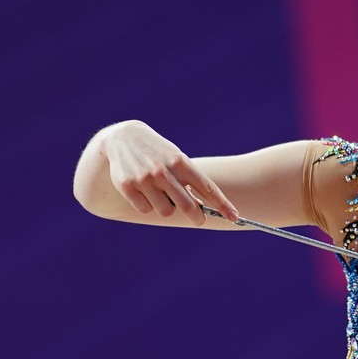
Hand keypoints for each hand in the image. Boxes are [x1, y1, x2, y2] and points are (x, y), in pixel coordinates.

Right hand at [102, 121, 238, 225]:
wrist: (123, 138)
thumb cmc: (159, 153)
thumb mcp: (176, 160)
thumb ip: (188, 181)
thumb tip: (198, 206)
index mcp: (181, 162)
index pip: (207, 188)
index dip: (223, 205)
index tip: (234, 217)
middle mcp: (163, 171)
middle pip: (188, 207)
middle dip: (197, 218)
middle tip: (199, 220)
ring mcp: (144, 179)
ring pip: (166, 211)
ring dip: (167, 207)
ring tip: (160, 193)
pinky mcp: (127, 186)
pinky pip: (145, 209)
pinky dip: (147, 205)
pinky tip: (142, 190)